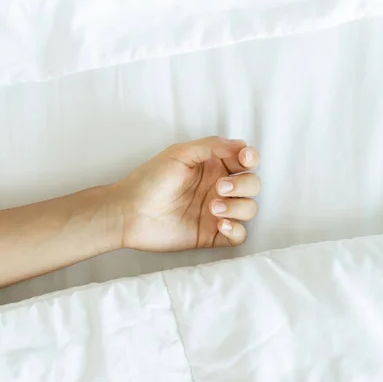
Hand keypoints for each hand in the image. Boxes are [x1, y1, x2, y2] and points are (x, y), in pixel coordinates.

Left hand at [117, 136, 260, 251]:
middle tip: (220, 188)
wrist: (130, 212)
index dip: (251, 158)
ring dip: (238, 207)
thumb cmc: (150, 180)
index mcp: (213, 166)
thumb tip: (241, 146)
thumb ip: (211, 146)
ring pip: (249, 209)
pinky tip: (220, 224)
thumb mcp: (179, 153)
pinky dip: (237, 229)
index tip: (244, 160)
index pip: (245, 160)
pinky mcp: (211, 235)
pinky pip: (239, 235)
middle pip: (252, 185)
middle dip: (244, 185)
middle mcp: (218, 188)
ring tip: (212, 208)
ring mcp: (217, 212)